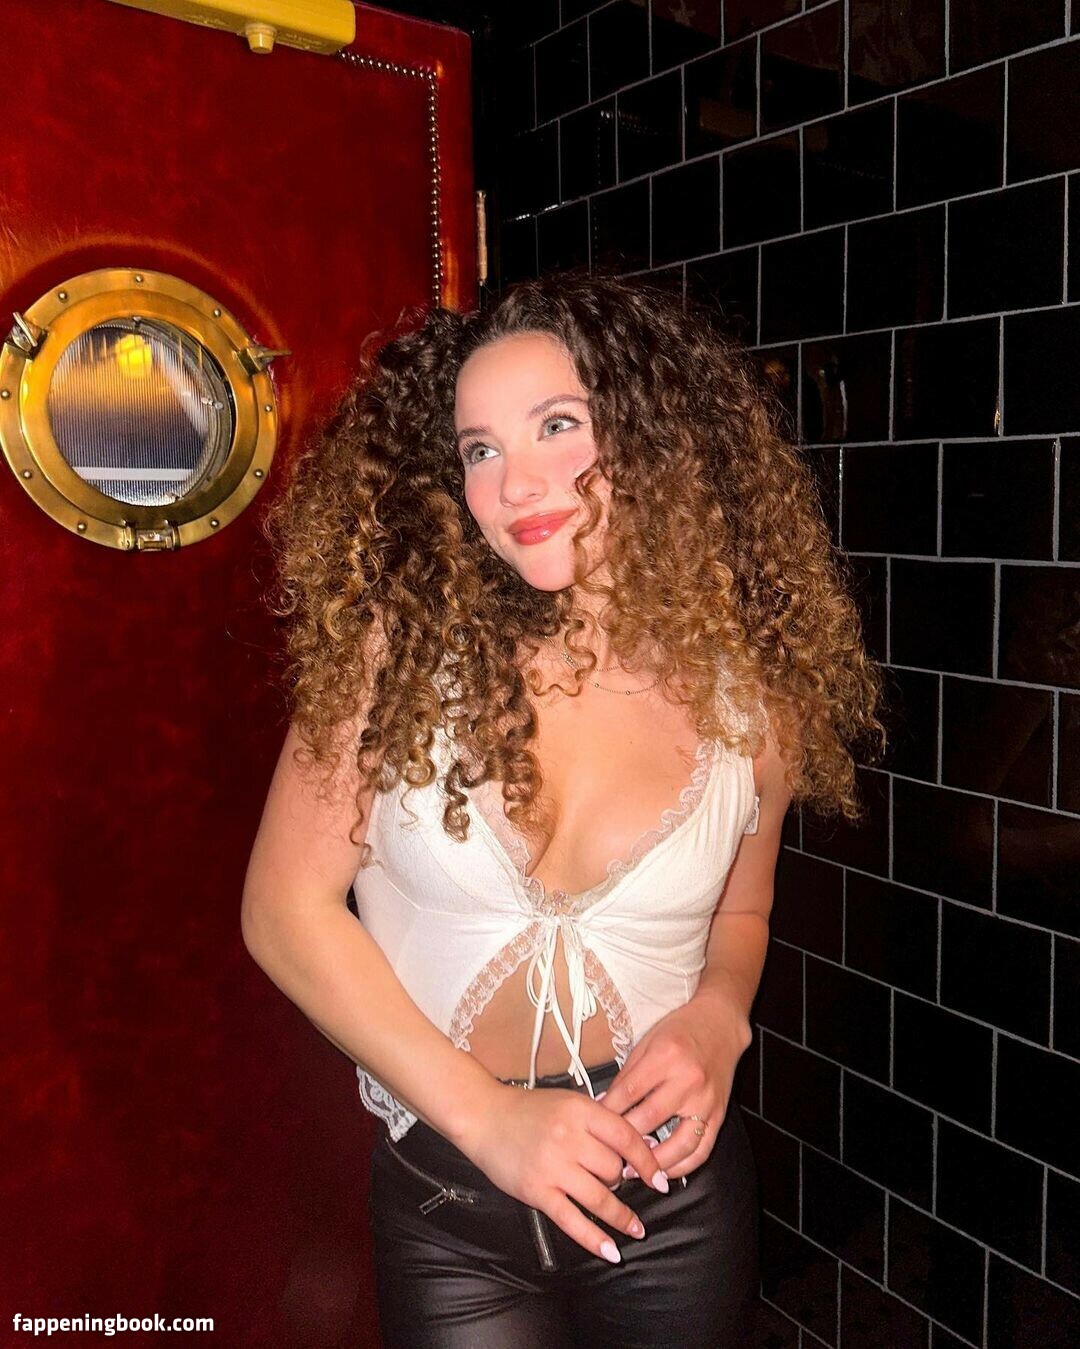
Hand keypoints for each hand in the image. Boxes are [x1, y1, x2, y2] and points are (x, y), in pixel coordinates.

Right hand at [457, 1080, 669, 1261]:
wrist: (484, 1116)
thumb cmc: (528, 1109)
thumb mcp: (569, 1103)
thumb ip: (600, 1122)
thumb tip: (640, 1148)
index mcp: (580, 1111)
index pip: (626, 1138)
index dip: (648, 1161)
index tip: (660, 1179)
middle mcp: (569, 1138)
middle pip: (614, 1170)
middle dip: (621, 1180)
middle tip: (617, 1184)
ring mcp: (552, 1167)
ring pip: (600, 1198)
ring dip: (621, 1216)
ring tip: (635, 1228)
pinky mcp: (537, 1191)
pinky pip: (572, 1220)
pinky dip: (594, 1240)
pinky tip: (610, 1250)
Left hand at [597, 990, 752, 1180]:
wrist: (720, 1024)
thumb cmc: (682, 1029)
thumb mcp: (647, 1042)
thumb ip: (627, 1074)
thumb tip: (603, 1104)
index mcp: (665, 1057)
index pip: (629, 1093)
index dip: (607, 1112)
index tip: (593, 1126)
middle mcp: (687, 1080)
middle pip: (648, 1120)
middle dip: (624, 1140)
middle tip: (606, 1153)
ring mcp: (705, 1100)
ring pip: (678, 1144)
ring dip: (653, 1162)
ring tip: (634, 1171)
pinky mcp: (718, 1114)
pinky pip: (702, 1150)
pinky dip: (683, 1166)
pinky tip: (665, 1171)